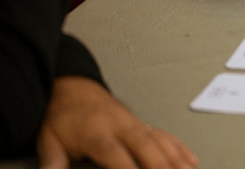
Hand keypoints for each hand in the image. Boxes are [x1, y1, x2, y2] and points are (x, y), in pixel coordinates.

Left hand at [37, 76, 196, 168]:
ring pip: (159, 140)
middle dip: (161, 164)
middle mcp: (119, 126)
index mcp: (96, 132)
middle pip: (144, 145)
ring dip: (175, 157)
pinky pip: (164, 134)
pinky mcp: (141, 123)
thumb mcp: (50, 140)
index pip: (114, 154)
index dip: (127, 168)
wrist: (73, 88)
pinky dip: (179, 147)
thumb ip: (52, 162)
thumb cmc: (62, 117)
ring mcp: (134, 123)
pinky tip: (189, 160)